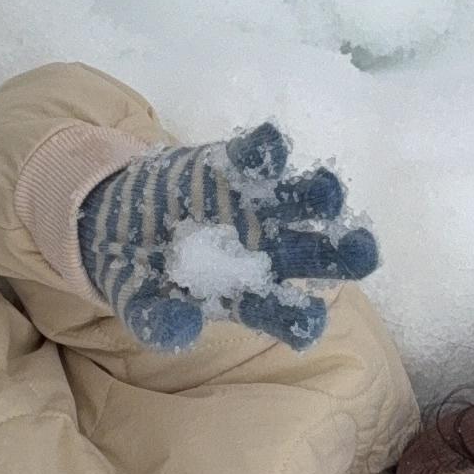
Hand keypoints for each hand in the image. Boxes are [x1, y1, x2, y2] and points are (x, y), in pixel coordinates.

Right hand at [76, 123, 380, 352]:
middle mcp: (270, 250)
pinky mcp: (238, 166)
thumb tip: (181, 329)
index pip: (288, 313)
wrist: (111, 220)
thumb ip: (159, 321)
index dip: (303, 317)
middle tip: (362, 249)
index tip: (313, 318)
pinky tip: (269, 144)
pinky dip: (266, 149)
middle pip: (321, 255)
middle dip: (347, 252)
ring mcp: (260, 205)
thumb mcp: (139, 303)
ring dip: (321, 195)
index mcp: (252, 294)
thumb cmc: (138, 274)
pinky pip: (260, 155)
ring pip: (305, 200)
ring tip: (327, 190)